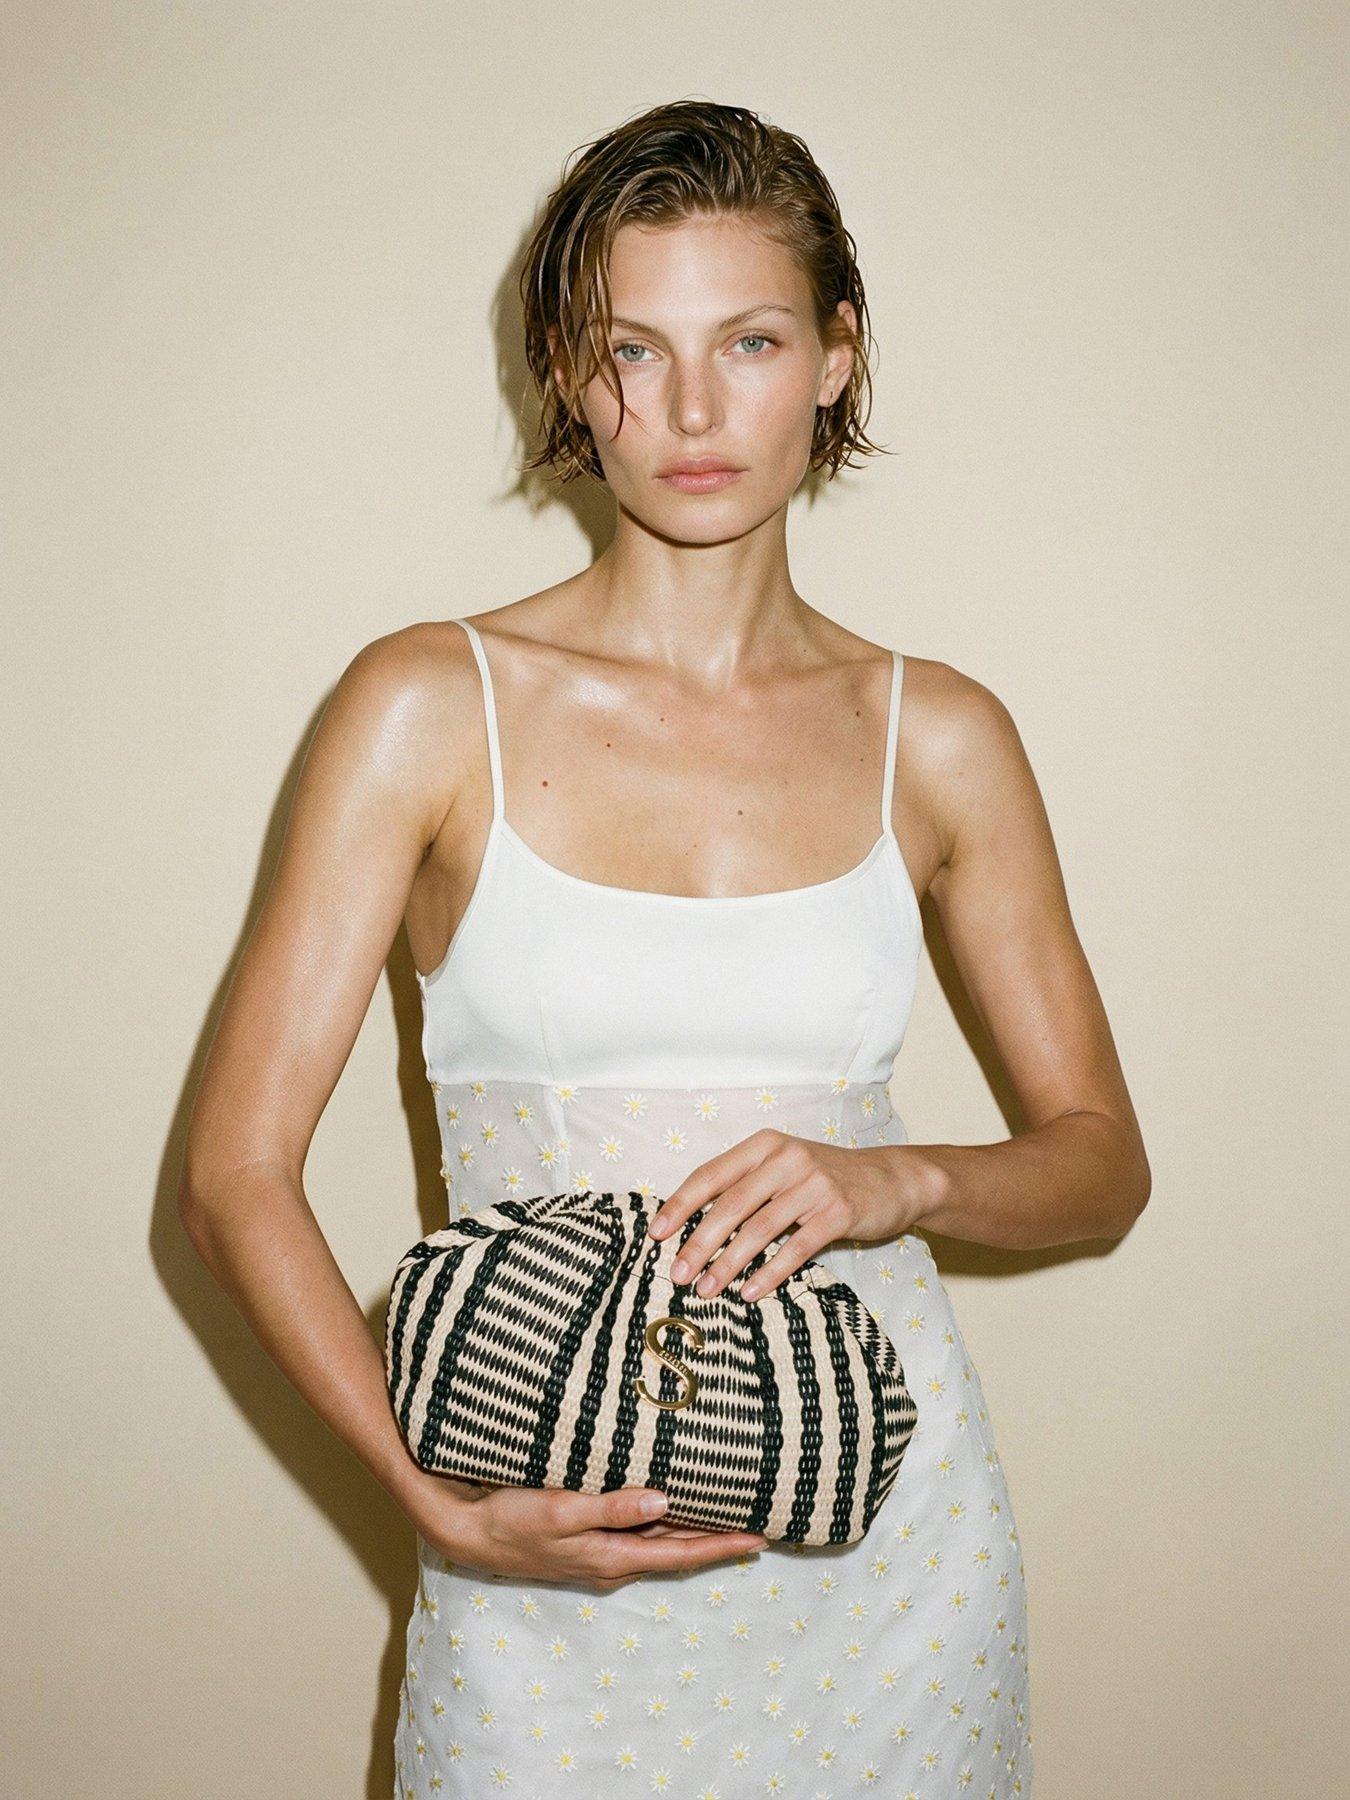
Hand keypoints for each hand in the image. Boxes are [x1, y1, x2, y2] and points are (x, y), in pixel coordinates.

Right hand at [405, 1474, 766, 1590]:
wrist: (468, 1532)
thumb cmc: (513, 1520)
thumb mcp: (562, 1511)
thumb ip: (613, 1508)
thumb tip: (663, 1501)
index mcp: (612, 1555)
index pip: (681, 1551)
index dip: (722, 1544)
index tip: (760, 1537)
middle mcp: (612, 1559)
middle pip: (677, 1550)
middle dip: (717, 1539)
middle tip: (758, 1524)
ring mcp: (599, 1552)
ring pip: (659, 1542)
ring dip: (692, 1531)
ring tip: (726, 1514)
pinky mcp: (586, 1538)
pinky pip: (638, 1533)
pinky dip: (663, 1523)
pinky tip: (670, 1506)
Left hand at [647, 1130, 930, 1300]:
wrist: (892, 1178)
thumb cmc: (825, 1179)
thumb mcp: (783, 1168)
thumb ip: (745, 1187)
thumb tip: (692, 1226)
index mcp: (764, 1145)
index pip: (710, 1175)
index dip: (680, 1205)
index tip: (656, 1234)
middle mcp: (786, 1159)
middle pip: (729, 1205)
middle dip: (698, 1243)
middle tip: (677, 1274)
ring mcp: (813, 1184)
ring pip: (758, 1229)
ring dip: (728, 1264)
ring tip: (706, 1290)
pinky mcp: (838, 1212)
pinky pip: (795, 1248)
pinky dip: (769, 1273)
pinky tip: (750, 1292)